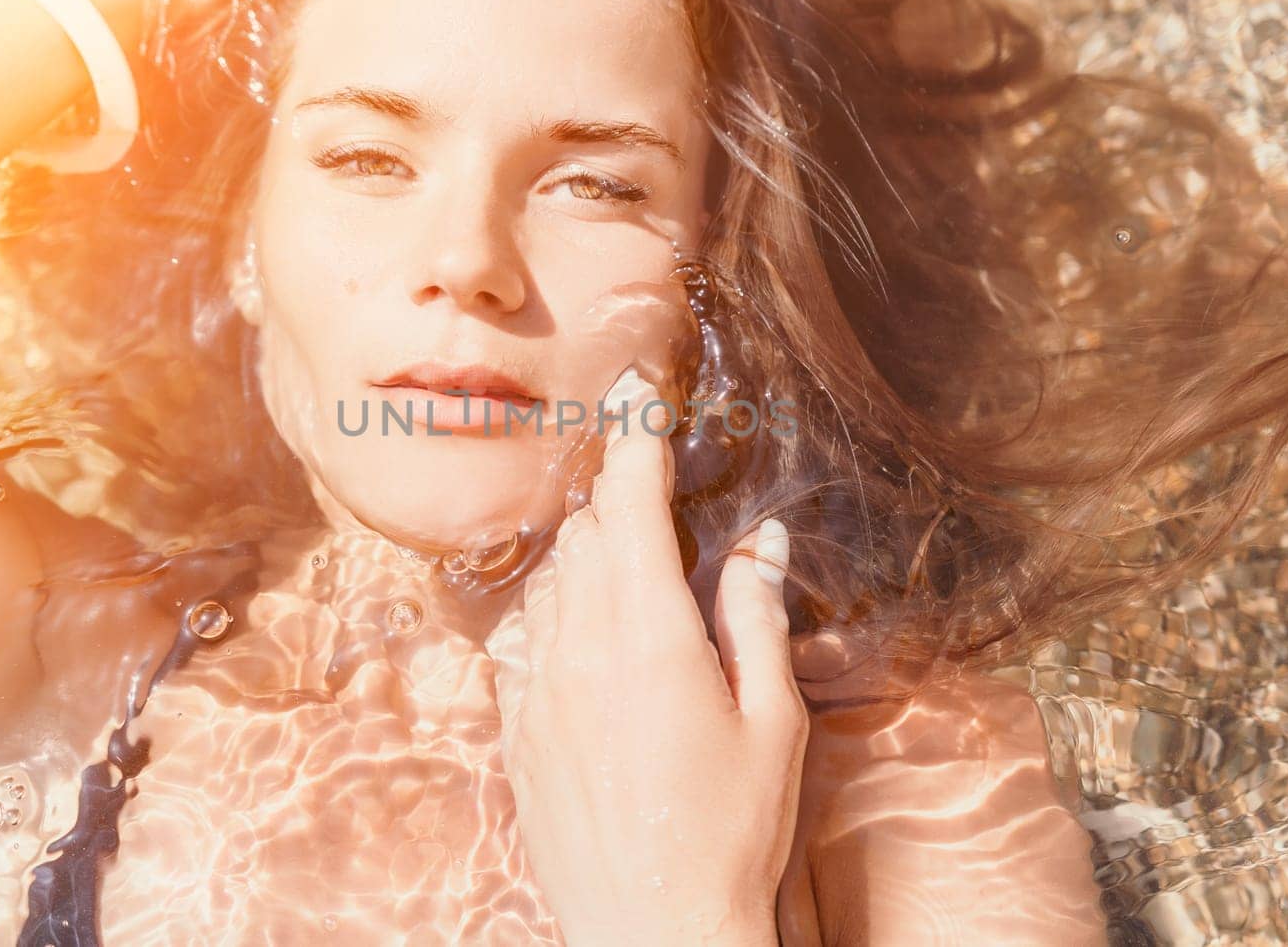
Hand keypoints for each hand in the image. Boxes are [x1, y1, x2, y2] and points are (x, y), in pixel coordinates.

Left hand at [499, 367, 808, 945]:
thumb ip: (758, 620)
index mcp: (651, 633)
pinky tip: (577, 630)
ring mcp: (539, 689)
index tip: (638, 394)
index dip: (635, 440)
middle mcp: (581, 646)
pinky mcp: (517, 732)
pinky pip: (519, 640)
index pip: (631, 505)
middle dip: (616, 498)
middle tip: (650, 492)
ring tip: (628, 568)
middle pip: (584, 533)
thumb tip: (762, 543)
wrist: (651, 928)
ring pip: (549, 580)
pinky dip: (549, 613)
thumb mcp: (771, 722)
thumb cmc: (730, 830)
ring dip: (585, 554)